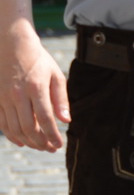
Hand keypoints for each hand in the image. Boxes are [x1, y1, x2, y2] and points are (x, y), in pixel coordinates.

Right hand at [0, 26, 68, 151]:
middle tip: (51, 149)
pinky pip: (2, 123)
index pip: (46, 119)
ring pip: (14, 128)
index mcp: (36, 88)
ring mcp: (4, 98)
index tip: (59, 144)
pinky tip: (22, 141)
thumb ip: (61, 99)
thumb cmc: (37, 59)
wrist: (10, 45)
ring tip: (40, 147)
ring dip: (28, 141)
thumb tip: (66, 120)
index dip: (52, 135)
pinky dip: (11, 135)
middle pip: (29, 128)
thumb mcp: (55, 75)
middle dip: (41, 142)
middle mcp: (18, 95)